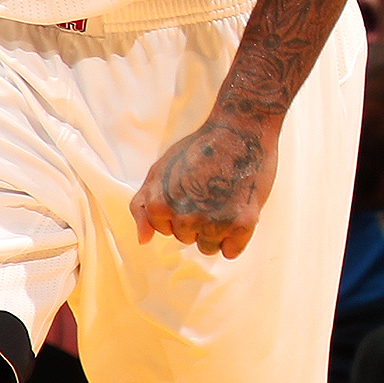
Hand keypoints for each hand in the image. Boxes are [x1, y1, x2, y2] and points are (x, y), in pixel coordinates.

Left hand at [131, 112, 279, 255]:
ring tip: (225, 202)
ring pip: (209, 247)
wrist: (240, 131)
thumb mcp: (159, 170)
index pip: (166, 231)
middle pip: (188, 239)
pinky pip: (231, 251)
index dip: (180, 213)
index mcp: (160, 206)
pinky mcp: (242, 224)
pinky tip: (238, 214)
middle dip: (198, 221)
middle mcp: (185, 218)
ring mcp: (214, 223)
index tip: (193, 193)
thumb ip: (142, 206)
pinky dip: (236, 238)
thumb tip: (144, 240)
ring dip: (217, 231)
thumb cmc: (199, 149)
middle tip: (211, 193)